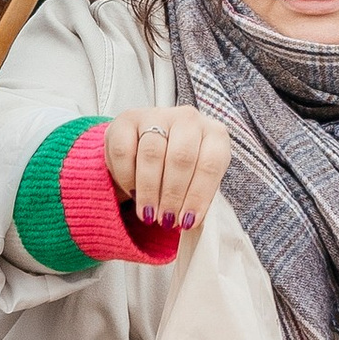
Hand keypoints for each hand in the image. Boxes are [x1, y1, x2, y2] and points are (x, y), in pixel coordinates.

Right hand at [100, 105, 230, 231]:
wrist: (147, 145)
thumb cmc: (178, 167)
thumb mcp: (195, 182)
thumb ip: (196, 200)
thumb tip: (189, 224)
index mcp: (214, 134)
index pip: (211, 164)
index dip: (198, 196)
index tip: (187, 221)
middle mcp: (188, 119)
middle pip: (181, 157)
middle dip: (172, 195)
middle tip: (165, 220)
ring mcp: (157, 115)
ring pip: (152, 154)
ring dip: (149, 190)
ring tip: (149, 214)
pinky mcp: (127, 119)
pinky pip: (124, 150)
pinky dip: (127, 177)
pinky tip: (132, 192)